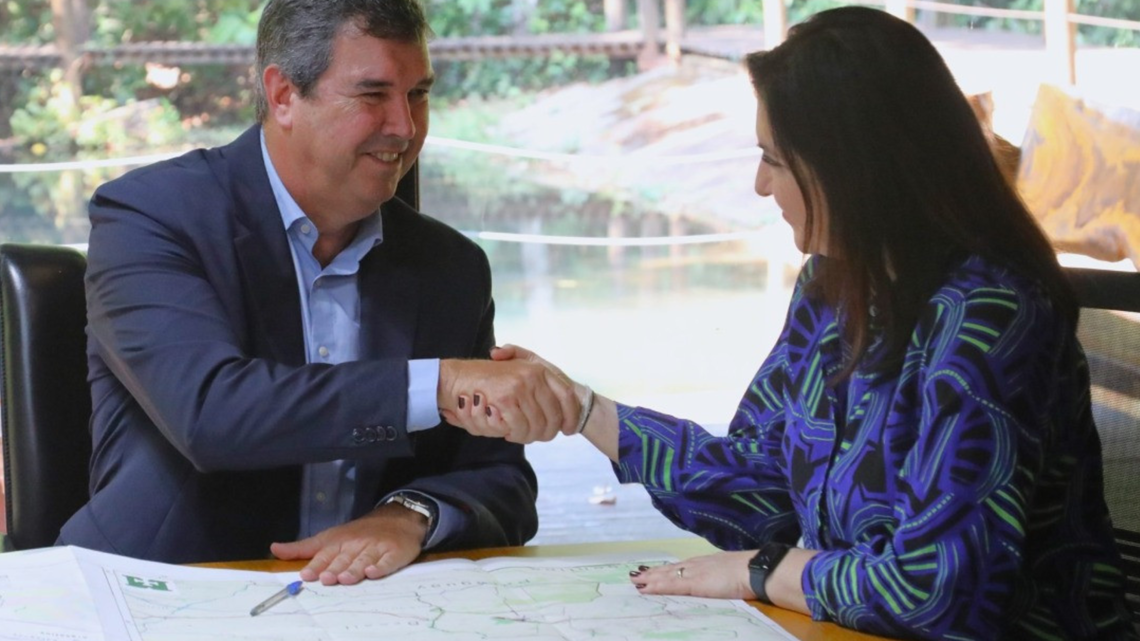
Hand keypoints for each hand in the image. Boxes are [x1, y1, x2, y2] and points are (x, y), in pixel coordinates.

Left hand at [269, 501, 427, 585]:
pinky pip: (387, 561)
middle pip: (344, 559)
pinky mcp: (394, 553)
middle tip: (327, 579)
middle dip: (334, 568)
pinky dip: (381, 566)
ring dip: (354, 569)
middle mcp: (356, 545)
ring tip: (346, 579)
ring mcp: (376, 548)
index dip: (316, 564)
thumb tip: (273, 549)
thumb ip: (302, 547)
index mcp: (339, 542)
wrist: (397, 519)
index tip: (306, 574)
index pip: (325, 554)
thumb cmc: (358, 533)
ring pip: (363, 560)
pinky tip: (373, 572)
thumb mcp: (329, 537)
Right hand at [438, 348, 578, 442]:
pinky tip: (505, 432)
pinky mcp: (506, 399)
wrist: (454, 378)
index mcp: (539, 368)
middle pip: (553, 417)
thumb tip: (560, 414)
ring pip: (536, 426)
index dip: (571, 416)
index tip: (569, 430)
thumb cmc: (484, 380)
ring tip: (513, 433)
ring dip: (526, 436)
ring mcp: (520, 386)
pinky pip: (519, 428)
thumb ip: (536, 387)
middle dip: (545, 433)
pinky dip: (512, 434)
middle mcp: (533, 375)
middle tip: (532, 436)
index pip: (567, 396)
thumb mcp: (515, 371)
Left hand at [627, 551, 754, 599]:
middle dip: (653, 573)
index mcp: (706, 563)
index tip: (654, 570)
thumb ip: (721, 576)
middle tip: (635, 574)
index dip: (666, 569)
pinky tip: (646, 588)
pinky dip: (657, 586)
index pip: (681, 566)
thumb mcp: (732, 572)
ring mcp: (694, 573)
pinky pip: (671, 585)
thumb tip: (721, 580)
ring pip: (666, 576)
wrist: (754, 570)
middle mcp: (696, 565)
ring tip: (634, 580)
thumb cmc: (749, 573)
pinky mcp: (693, 583)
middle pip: (669, 569)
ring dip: (649, 579)